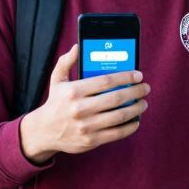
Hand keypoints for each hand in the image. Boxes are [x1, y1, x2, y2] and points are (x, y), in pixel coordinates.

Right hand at [19, 44, 149, 163]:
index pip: (106, 81)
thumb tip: (77, 47)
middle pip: (116, 98)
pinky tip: (135, 120)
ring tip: (143, 103)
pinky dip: (130, 126)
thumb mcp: (57, 80)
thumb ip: (66, 62)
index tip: (138, 75)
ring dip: (136, 109)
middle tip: (145, 88)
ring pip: (119, 116)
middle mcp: (80, 109)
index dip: (126, 77)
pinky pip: (116, 133)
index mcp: (73, 91)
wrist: (43, 132)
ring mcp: (86, 126)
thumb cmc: (55, 103)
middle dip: (136, 92)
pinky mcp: (91, 141)